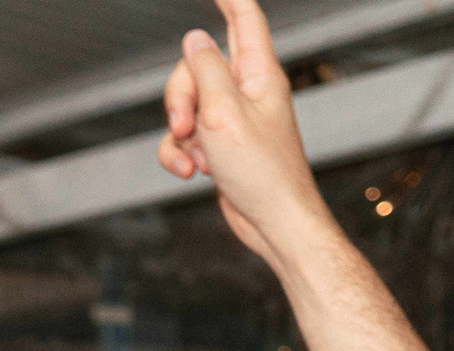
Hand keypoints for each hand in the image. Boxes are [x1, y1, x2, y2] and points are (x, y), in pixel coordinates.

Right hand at [156, 0, 328, 267]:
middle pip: (195, 65)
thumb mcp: (224, 112)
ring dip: (178, 131)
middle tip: (185, 123)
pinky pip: (184, 136)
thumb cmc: (263, 175)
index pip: (243, 16)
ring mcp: (233, 119)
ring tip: (198, 156)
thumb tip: (196, 39)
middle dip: (178, 93)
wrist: (275, 226)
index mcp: (259, 74)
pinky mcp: (221, 145)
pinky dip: (180, 152)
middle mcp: (248, 92)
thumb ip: (205, 69)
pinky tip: (191, 171)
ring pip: (184, 102)